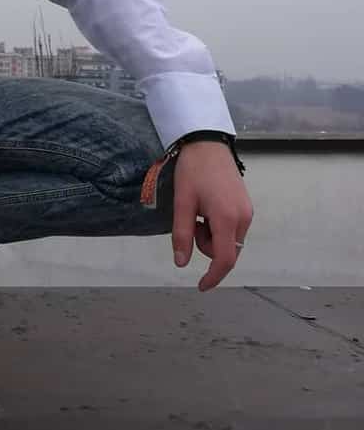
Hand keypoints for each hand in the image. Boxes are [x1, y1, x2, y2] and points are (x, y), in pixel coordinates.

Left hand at [171, 140, 253, 290]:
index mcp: (227, 218)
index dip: (213, 276)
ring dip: (211, 234)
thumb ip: (181, 234)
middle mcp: (243, 218)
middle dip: (206, 244)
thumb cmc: (192, 171)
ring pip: (229, 240)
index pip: (224, 259)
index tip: (201, 286)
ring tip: (198, 209)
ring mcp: (248, 212)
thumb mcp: (182, 202)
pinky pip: (233, 228)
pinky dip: (218, 226)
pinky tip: (207, 206)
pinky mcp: (247, 206)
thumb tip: (181, 263)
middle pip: (225, 250)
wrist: (207, 144)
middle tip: (191, 220)